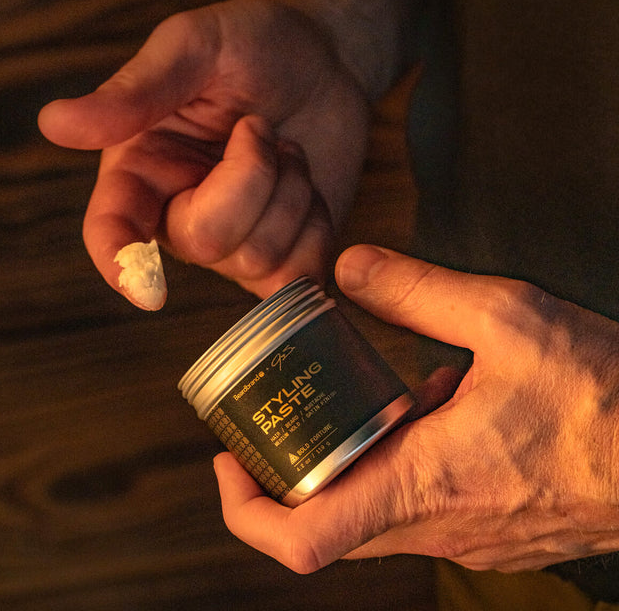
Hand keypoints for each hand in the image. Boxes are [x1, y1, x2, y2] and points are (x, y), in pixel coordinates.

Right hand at [38, 0, 368, 302]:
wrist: (322, 65)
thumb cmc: (252, 48)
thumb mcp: (194, 48)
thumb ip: (136, 91)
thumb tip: (55, 124)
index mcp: (144, 168)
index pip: (114, 228)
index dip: (121, 262)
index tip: (146, 293)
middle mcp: (183, 214)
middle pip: (206, 242)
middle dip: (250, 179)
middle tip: (259, 128)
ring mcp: (237, 241)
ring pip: (260, 257)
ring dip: (291, 192)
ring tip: (287, 150)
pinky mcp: (284, 253)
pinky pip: (299, 273)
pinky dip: (315, 229)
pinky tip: (309, 190)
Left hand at [213, 244, 618, 572]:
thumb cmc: (606, 394)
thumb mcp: (504, 317)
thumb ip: (416, 290)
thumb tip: (350, 267)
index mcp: (427, 482)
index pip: (305, 539)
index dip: (247, 510)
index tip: (228, 463)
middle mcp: (438, 528)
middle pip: (326, 527)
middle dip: (287, 476)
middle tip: (275, 422)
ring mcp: (465, 540)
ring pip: (372, 518)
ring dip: (348, 465)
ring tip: (357, 405)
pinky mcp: (488, 534)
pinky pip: (418, 513)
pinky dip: (398, 469)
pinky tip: (428, 414)